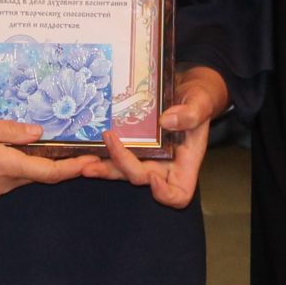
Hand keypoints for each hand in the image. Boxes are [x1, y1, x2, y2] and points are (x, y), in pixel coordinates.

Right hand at [0, 114, 99, 201]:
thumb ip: (11, 130)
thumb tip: (39, 133)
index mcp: (7, 166)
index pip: (50, 172)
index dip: (75, 168)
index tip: (94, 162)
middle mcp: (4, 184)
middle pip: (39, 174)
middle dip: (60, 163)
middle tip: (79, 148)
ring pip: (22, 175)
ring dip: (34, 162)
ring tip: (43, 143)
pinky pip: (6, 178)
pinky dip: (15, 166)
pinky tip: (7, 150)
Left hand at [80, 64, 227, 207]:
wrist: (184, 89)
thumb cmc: (198, 100)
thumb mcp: (200, 102)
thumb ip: (191, 113)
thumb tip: (166, 121)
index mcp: (186, 164)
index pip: (179, 194)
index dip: (165, 194)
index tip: (153, 177)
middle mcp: (164, 166)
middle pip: (142, 179)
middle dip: (124, 166)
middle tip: (110, 141)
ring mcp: (146, 158)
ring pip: (123, 172)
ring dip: (104, 168)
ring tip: (85, 161)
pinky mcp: (132, 147)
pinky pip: (115, 156)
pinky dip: (100, 155)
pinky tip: (85, 149)